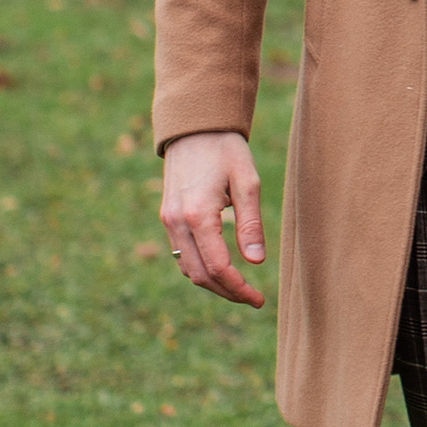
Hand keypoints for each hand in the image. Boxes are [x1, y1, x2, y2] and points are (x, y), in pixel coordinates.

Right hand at [158, 130, 265, 306]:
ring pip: (188, 268)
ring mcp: (168, 221)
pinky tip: (221, 270)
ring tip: (240, 288)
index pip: (218, 267)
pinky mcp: (167, 218)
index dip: (239, 289)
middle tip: (253, 299)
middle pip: (200, 275)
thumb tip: (256, 263)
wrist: (194, 127)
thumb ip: (251, 223)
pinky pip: (181, 254)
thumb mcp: (247, 182)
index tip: (259, 299)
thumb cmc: (226, 150)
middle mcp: (177, 222)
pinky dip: (200, 269)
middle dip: (227, 292)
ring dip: (213, 284)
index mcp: (198, 214)